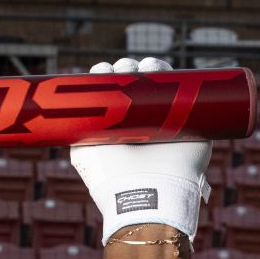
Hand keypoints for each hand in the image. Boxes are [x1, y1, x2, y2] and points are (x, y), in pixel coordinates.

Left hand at [70, 57, 210, 244]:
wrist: (148, 190)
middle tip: (121, 70)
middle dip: (125, 69)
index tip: (101, 71)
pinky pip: (183, 88)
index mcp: (113, 127)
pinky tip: (157, 67)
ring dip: (146, 67)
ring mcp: (163, 118)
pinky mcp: (188, 118)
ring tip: (139, 69)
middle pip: (133, 83)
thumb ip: (78, 125)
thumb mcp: (83, 148)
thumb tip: (71, 101)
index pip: (111, 93)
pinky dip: (171, 72)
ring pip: (156, 81)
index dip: (106, 77)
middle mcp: (138, 122)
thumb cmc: (110, 175)